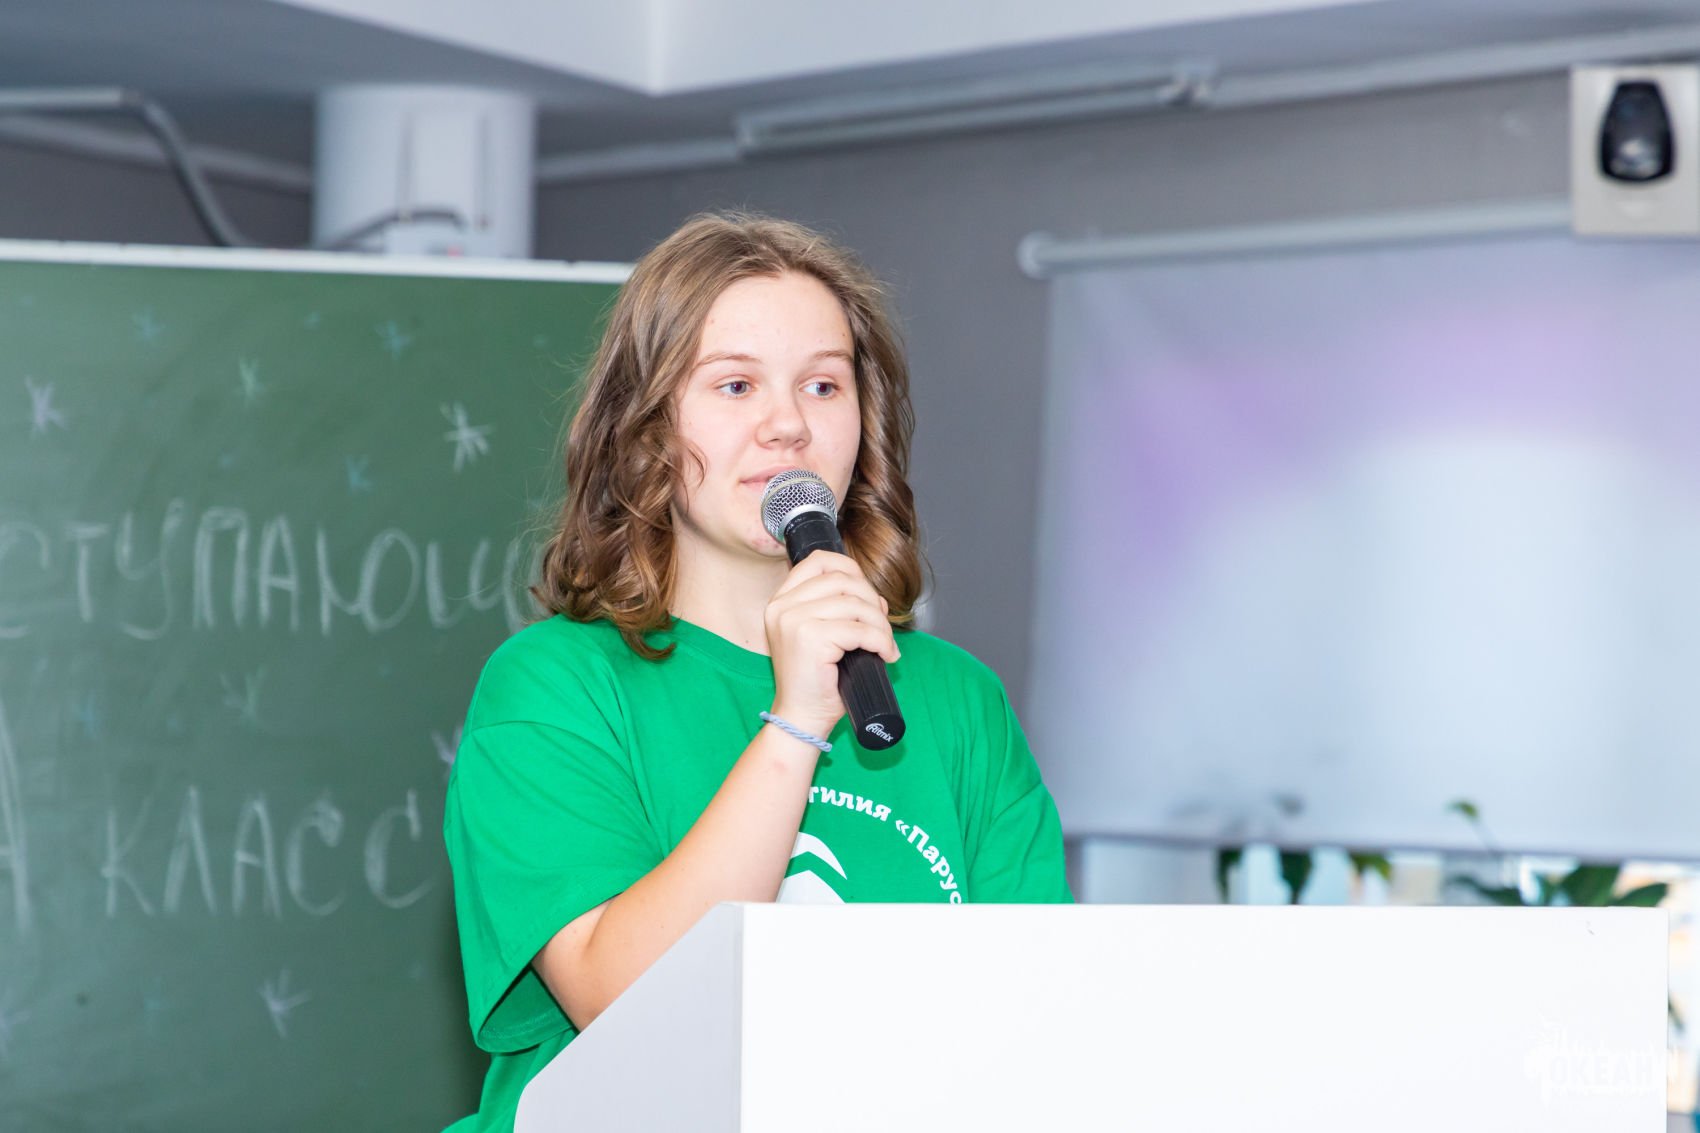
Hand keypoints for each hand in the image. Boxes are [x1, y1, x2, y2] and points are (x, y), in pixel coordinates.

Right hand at [763, 550, 898, 740]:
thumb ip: (842, 610)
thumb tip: (876, 599)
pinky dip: (880, 641)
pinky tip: (885, 655)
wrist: (801, 718)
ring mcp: (794, 620)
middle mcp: (782, 606)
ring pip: (856, 604)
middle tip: (880, 629)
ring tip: (884, 646)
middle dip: (872, 602)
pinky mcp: (811, 638)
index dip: (851, 570)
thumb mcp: (824, 637)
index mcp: (781, 601)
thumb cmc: (815, 682)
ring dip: (880, 625)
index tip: (866, 595)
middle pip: (843, 580)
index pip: (819, 561)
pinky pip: (860, 630)